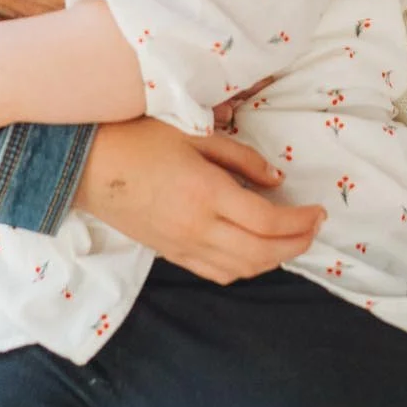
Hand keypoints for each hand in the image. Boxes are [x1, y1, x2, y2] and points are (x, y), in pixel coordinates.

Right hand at [75, 119, 324, 283]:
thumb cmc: (139, 137)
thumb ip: (239, 157)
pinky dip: (245, 268)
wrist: (88, 166)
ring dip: (274, 260)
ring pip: (241, 269)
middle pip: (260, 252)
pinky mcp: (171, 254)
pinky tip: (256, 253)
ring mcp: (183, 247)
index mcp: (206, 193)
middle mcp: (198, 228)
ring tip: (293, 241)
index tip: (319, 210)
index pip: (266, 220)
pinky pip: (217, 273)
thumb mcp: (193, 133)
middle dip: (295, 244)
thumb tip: (277, 178)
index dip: (299, 221)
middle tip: (315, 227)